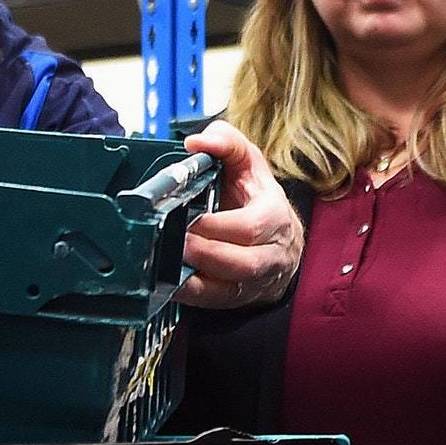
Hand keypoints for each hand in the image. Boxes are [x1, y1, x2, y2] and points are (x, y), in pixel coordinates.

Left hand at [176, 122, 302, 310]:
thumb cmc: (257, 198)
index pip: (250, 227)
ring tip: (167, 261)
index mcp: (274, 216)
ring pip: (229, 288)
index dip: (217, 226)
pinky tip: (167, 283)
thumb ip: (226, 144)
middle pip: (242, 263)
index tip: (188, 218)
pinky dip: (189, 294)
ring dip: (195, 276)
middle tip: (172, 241)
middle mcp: (270, 252)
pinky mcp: (237, 296)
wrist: (279, 239)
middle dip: (204, 253)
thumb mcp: (248, 163)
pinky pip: (213, 302)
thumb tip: (196, 142)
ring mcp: (255, 280)